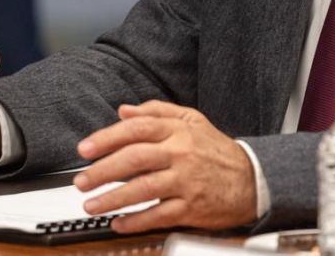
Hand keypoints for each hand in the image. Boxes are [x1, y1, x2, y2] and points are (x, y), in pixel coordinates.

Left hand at [74, 101, 256, 232]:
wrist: (252, 179)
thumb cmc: (217, 150)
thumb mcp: (192, 120)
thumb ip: (157, 111)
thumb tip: (123, 111)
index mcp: (178, 130)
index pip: (136, 128)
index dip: (107, 138)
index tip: (85, 149)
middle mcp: (181, 153)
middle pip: (134, 158)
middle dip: (102, 170)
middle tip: (81, 181)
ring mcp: (186, 181)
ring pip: (142, 188)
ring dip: (112, 198)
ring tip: (91, 205)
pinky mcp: (191, 207)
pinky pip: (157, 215)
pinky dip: (134, 221)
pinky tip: (118, 223)